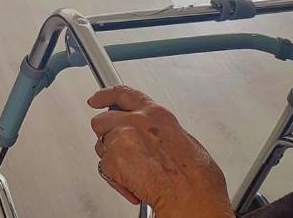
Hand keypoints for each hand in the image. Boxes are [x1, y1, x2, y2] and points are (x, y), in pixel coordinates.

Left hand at [88, 86, 233, 217]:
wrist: (192, 197)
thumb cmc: (196, 177)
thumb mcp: (182, 139)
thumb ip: (158, 131)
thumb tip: (152, 136)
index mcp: (155, 114)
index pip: (123, 94)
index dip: (105, 96)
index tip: (96, 100)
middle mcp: (136, 122)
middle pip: (102, 121)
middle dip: (106, 136)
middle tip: (118, 151)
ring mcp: (122, 138)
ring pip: (101, 146)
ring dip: (112, 159)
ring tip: (136, 173)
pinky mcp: (113, 158)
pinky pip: (104, 168)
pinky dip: (115, 178)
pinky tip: (134, 184)